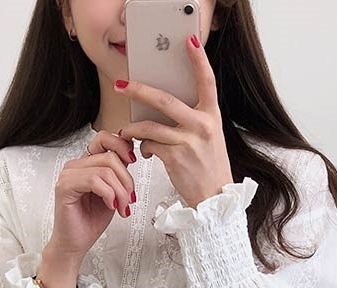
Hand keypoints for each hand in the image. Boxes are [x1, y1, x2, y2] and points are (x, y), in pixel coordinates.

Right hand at [46, 130, 137, 263]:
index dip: (122, 145)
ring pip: (105, 170)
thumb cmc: (90, 221)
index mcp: (85, 164)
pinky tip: (111, 206)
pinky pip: (94, 180)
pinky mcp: (65, 187)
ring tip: (122, 207)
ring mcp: (68, 175)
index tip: (134, 160)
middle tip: (129, 200)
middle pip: (110, 157)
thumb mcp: (112, 193)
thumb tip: (131, 155)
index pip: (104, 138)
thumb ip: (117, 174)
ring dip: (120, 191)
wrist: (76, 244)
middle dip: (126, 180)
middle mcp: (75, 166)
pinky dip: (108, 194)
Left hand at [115, 34, 233, 208]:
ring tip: (126, 132)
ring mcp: (188, 141)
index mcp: (212, 116)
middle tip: (121, 85)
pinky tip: (147, 153)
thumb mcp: (209, 138)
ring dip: (133, 129)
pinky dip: (144, 148)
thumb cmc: (209, 168)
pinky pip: (149, 145)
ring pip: (149, 126)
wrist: (214, 198)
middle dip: (138, 90)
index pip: (207, 81)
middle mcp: (201, 125)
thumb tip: (163, 109)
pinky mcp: (175, 157)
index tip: (188, 41)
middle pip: (164, 99)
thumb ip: (192, 120)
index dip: (198, 60)